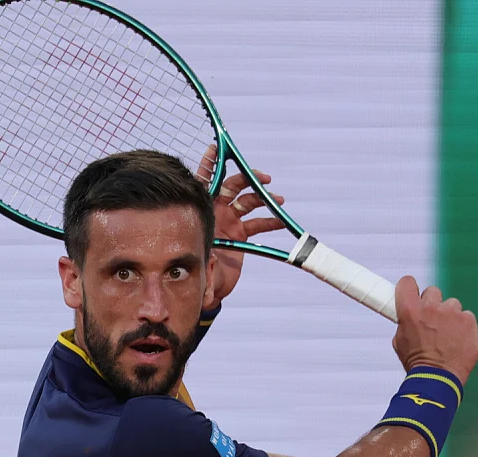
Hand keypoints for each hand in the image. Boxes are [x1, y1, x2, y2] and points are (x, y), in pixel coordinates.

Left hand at [196, 144, 284, 308]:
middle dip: (247, 178)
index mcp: (201, 210)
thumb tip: (215, 260)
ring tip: (279, 200)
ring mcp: (229, 221)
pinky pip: (257, 222)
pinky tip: (281, 221)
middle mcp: (215, 211)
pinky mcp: (241, 234)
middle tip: (264, 179)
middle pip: (232, 186)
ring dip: (263, 198)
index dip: (209, 165)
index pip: (203, 182)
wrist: (208, 287)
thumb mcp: (198, 263)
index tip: (215, 148)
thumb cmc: (196, 270)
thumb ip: (205, 263)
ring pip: (248, 202)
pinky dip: (271, 220)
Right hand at [393, 275, 477, 384]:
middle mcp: (432, 308)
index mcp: (410, 310)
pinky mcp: (471, 323)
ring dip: (449, 315)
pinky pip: (467, 317)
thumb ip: (405, 322)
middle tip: (430, 319)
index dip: (408, 287)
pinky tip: (458, 339)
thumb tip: (407, 316)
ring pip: (452, 305)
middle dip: (431, 303)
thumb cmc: (416, 362)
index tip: (410, 291)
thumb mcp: (399, 340)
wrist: (438, 378)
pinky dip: (464, 327)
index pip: (407, 282)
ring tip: (446, 333)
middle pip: (432, 292)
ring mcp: (454, 314)